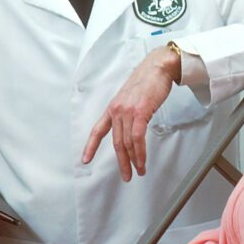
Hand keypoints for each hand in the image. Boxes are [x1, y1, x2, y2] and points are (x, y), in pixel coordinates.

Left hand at [82, 46, 179, 180]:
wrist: (157, 68)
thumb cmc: (147, 81)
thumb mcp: (130, 98)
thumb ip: (127, 113)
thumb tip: (131, 128)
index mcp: (112, 108)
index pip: (98, 130)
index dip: (91, 146)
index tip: (86, 160)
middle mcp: (116, 110)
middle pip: (116, 143)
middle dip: (122, 162)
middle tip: (126, 175)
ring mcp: (127, 112)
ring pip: (127, 143)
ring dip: (134, 160)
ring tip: (139, 171)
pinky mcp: (139, 113)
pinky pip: (137, 138)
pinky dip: (140, 152)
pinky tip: (142, 160)